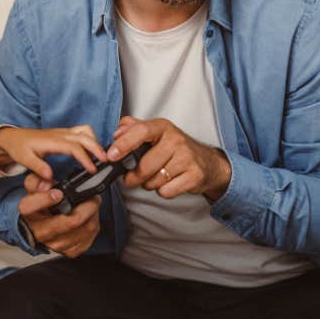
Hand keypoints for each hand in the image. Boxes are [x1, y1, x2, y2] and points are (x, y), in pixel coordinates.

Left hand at [0, 125, 106, 179]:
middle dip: (97, 148)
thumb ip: (38, 167)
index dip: (85, 158)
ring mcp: (63, 132)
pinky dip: (91, 139)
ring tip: (101, 156)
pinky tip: (92, 150)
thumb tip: (50, 177)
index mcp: (53, 141)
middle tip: (106, 161)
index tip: (92, 170)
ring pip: (85, 131)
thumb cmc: (19, 148)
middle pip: (84, 137)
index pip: (74, 147)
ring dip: (95, 141)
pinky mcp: (64, 133)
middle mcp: (60, 134)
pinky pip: (82, 132)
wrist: (13, 138)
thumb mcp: (25, 159)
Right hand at [17, 173, 100, 257]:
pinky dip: (94, 224)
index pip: (30, 207)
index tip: (58, 193)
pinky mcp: (69, 251)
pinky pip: (89, 236)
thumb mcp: (34, 188)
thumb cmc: (41, 206)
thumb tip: (46, 184)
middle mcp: (40, 232)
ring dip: (93, 214)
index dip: (45, 199)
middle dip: (87, 206)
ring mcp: (55, 244)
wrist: (42, 227)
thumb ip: (37, 181)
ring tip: (92, 206)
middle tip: (92, 197)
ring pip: (85, 228)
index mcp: (28, 214)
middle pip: (70, 221)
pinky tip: (89, 218)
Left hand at [107, 116, 230, 200]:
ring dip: (149, 184)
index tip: (111, 156)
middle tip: (132, 177)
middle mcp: (176, 140)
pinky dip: (163, 191)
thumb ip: (133, 128)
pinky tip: (169, 182)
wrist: (207, 163)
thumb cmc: (174, 149)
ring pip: (154, 181)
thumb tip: (117, 132)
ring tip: (157, 176)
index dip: (123, 144)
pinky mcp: (194, 175)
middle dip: (133, 177)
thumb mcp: (155, 133)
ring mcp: (187, 158)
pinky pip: (166, 191)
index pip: (140, 131)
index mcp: (162, 127)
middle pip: (144, 166)